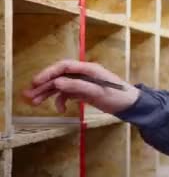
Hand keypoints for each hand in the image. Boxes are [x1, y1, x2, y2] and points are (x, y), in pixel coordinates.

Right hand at [23, 60, 139, 113]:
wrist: (131, 105)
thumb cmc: (118, 96)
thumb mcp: (98, 92)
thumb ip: (77, 87)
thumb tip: (57, 83)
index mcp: (88, 69)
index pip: (64, 67)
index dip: (48, 73)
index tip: (36, 82)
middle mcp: (84, 73)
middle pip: (59, 76)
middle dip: (44, 85)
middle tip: (28, 95)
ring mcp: (83, 82)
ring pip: (61, 85)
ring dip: (48, 93)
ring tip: (34, 103)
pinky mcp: (84, 91)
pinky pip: (68, 94)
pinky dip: (61, 100)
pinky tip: (59, 109)